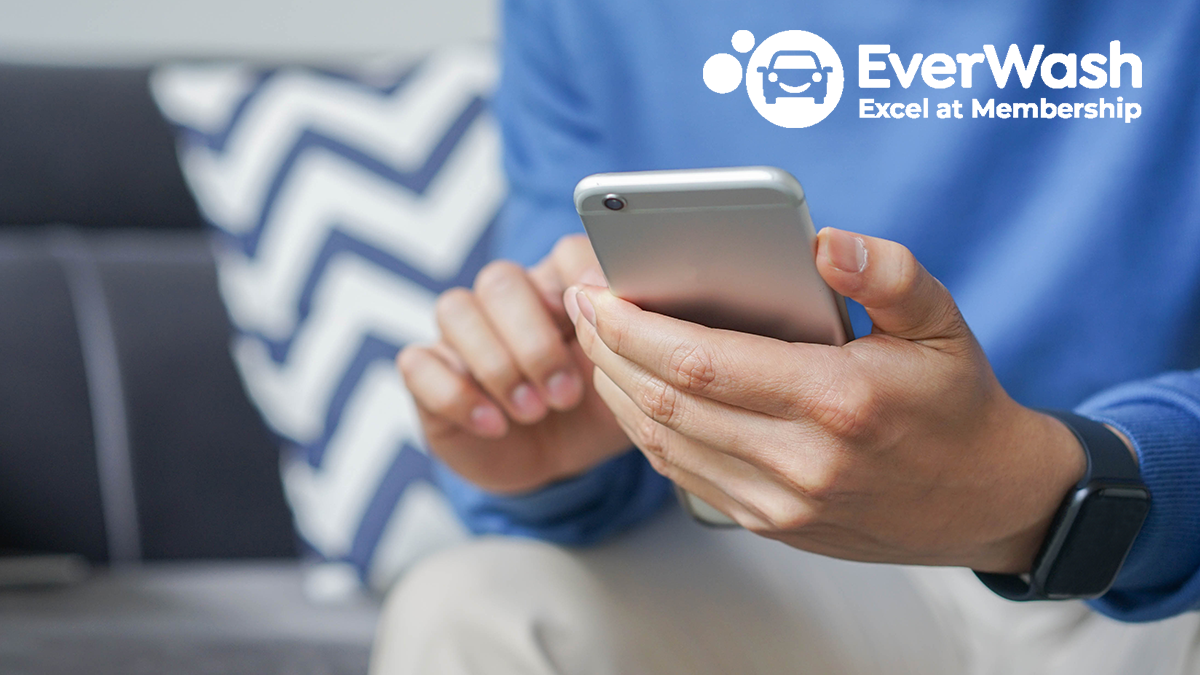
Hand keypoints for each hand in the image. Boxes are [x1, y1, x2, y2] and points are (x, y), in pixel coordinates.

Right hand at [397, 235, 630, 493]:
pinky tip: (494, 424)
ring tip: (533, 412)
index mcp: (562, 288)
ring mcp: (463, 334)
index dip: (580, 276)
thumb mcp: (631, 380)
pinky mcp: (429, 373)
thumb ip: (636, 343)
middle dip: (534, 341)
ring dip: (497, 365)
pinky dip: (456, 394)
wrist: (561, 465)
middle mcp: (508, 301)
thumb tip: (644, 314)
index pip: (563, 252)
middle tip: (564, 393)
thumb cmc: (597, 410)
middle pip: (501, 281)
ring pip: (455, 310)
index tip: (599, 313)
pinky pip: (418, 362)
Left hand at [565, 228, 1086, 572]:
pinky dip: (647, 431)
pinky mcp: (772, 525)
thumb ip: (886, 273)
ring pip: (664, 443)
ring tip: (594, 343)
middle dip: (608, 349)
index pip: (700, 361)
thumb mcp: (943, 320)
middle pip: (666, 401)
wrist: (986, 500)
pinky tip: (633, 392)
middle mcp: (802, 461)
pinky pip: (685, 475)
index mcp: (837, 401)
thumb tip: (822, 243)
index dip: (633, 326)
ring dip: (616, 390)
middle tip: (580, 306)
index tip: (596, 290)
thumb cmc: (956, 400)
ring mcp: (782, 503)